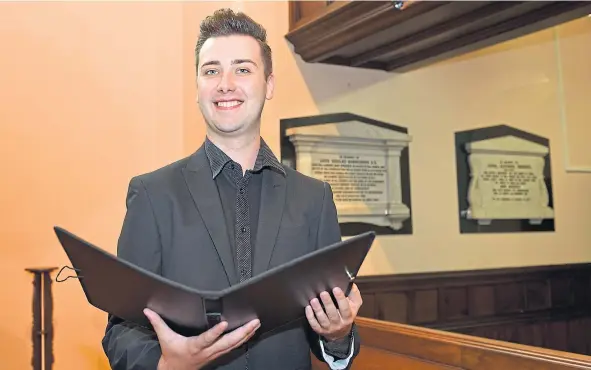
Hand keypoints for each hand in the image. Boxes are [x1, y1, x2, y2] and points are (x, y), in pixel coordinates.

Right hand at [143, 308, 259, 369]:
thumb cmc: (171, 354)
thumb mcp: (164, 338)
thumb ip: (158, 323)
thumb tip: (148, 310)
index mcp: (195, 346)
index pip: (207, 339)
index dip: (216, 332)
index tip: (225, 323)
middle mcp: (207, 351)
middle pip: (227, 343)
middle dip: (242, 332)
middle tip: (253, 322)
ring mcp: (214, 354)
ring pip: (234, 345)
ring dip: (246, 334)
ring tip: (256, 324)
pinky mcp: (218, 354)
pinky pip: (234, 347)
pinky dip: (244, 339)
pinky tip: (251, 332)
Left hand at [305, 283, 361, 341]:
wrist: (340, 333)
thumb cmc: (347, 314)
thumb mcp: (354, 305)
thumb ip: (354, 294)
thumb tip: (350, 284)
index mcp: (348, 316)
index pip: (345, 308)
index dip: (340, 299)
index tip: (336, 288)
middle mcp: (339, 323)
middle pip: (333, 314)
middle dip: (327, 303)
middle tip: (323, 293)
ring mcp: (328, 328)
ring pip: (322, 319)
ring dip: (318, 309)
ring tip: (313, 300)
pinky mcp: (320, 330)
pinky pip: (314, 324)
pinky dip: (310, 316)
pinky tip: (308, 308)